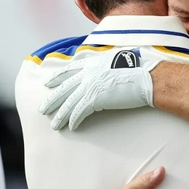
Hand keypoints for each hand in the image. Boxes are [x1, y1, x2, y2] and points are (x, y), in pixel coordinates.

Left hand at [39, 50, 157, 130]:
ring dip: (60, 115)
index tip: (48, 83)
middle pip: (64, 88)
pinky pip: (79, 112)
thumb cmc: (139, 70)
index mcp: (93, 62)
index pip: (69, 70)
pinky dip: (74, 120)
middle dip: (52, 100)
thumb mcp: (118, 61)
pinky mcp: (95, 98)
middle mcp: (88, 73)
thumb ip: (107, 66)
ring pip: (68, 102)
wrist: (145, 78)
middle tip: (42, 109)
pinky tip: (71, 127)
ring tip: (54, 125)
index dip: (57, 77)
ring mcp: (90, 85)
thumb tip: (106, 71)